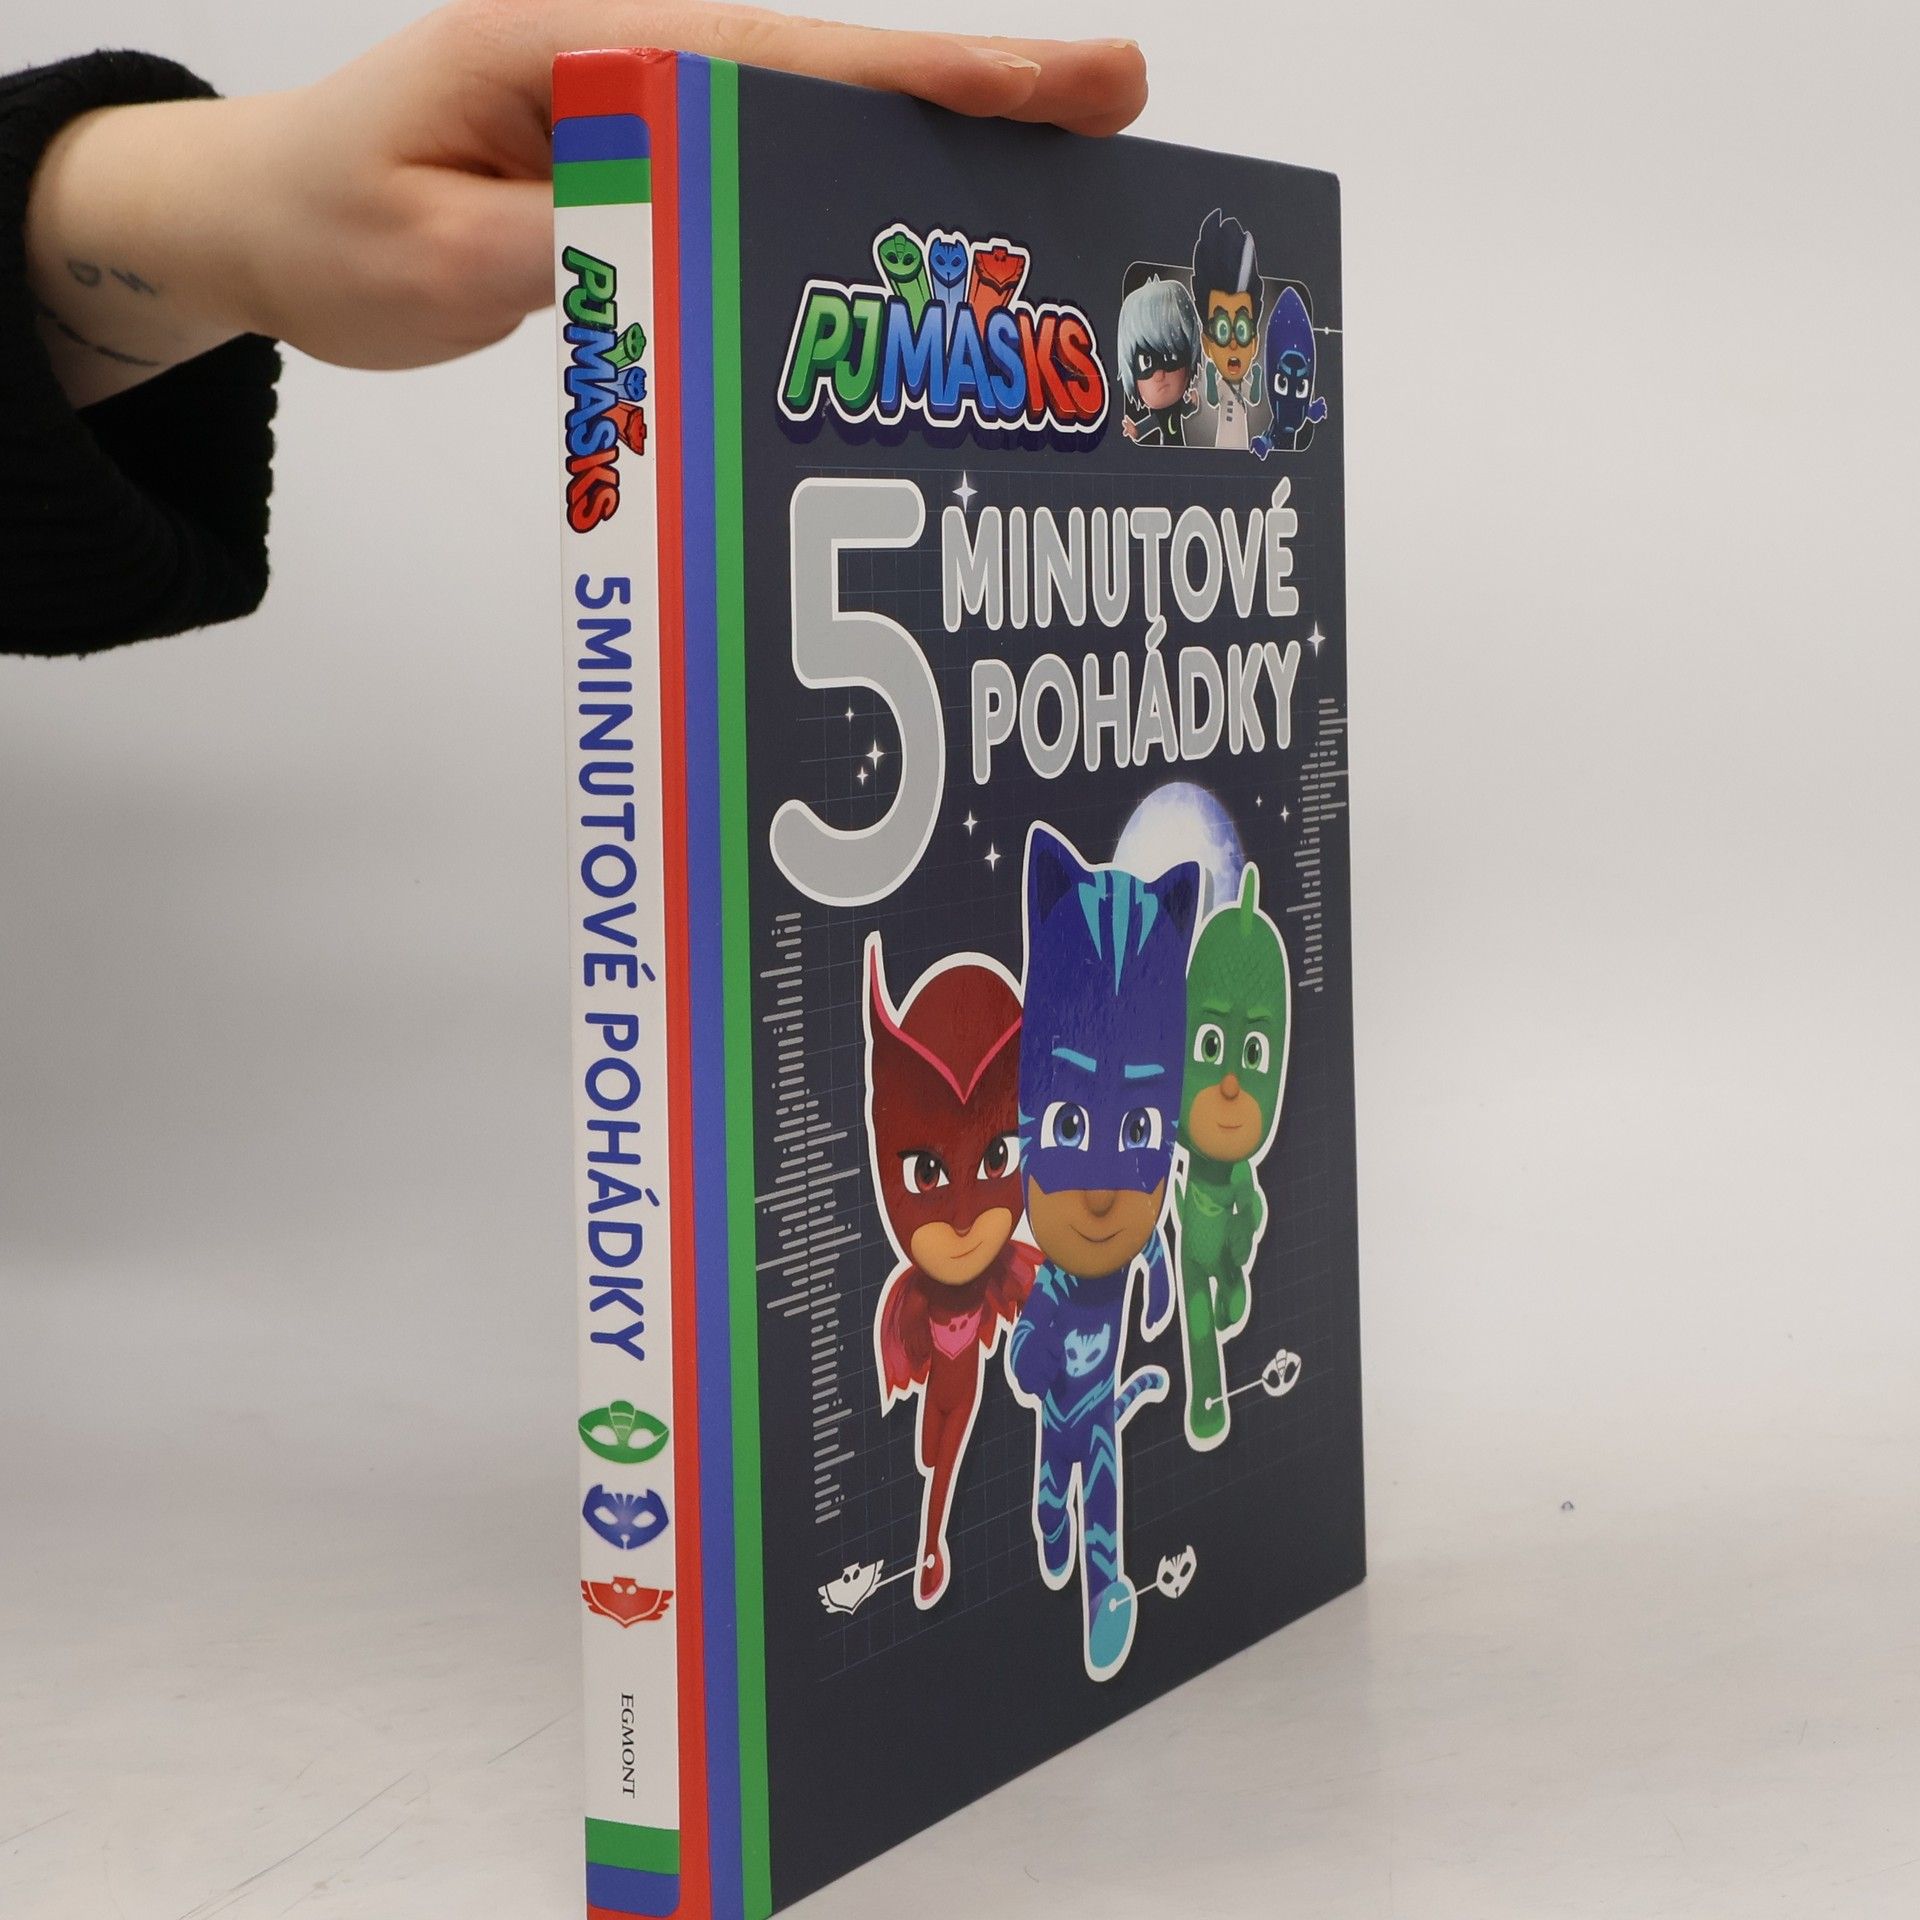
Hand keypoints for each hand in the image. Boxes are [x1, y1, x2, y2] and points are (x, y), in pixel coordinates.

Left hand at [25, 0, 1148, 404]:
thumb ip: (588, 249)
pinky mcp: (639, 156)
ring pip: (810, 120)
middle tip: (1114, 110)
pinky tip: (919, 229)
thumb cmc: (331, 225)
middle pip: (829, 74)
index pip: (782, 62)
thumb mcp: (442, 262)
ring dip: (928, 146)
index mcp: (576, 47)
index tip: (1051, 84)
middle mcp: (625, 55)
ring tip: (1053, 174)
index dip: (926, 77)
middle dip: (975, 94)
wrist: (260, 217)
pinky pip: (764, 169)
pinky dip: (848, 193)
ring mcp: (638, 103)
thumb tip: (723, 246)